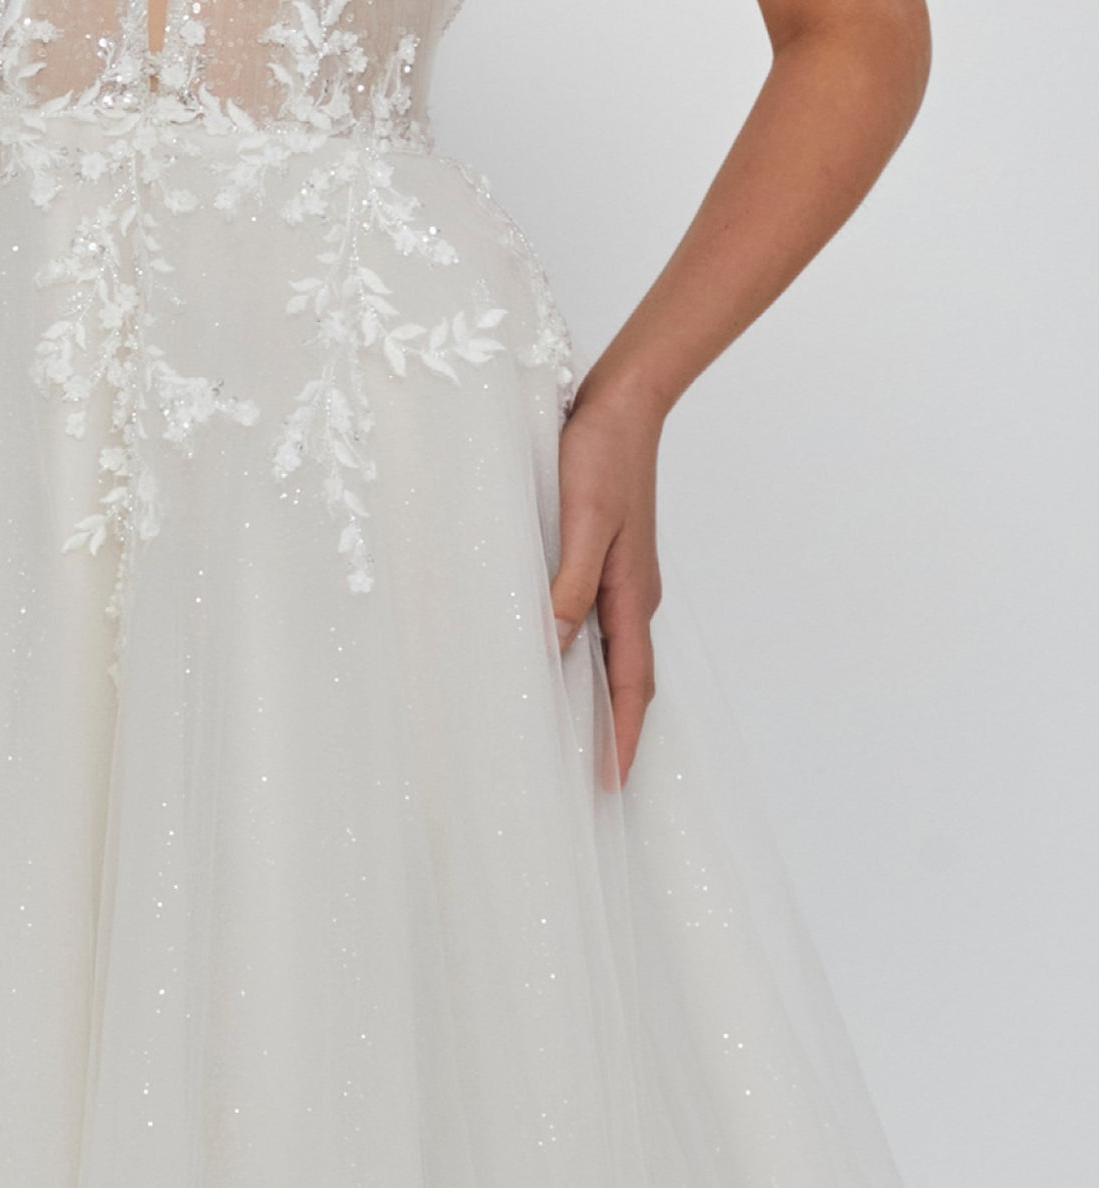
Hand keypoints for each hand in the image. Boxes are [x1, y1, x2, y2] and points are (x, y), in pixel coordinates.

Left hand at [548, 377, 665, 790]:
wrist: (624, 403)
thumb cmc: (600, 457)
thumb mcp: (582, 522)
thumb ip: (569, 585)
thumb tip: (554, 646)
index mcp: (631, 595)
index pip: (630, 684)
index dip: (623, 736)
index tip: (611, 784)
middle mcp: (633, 593)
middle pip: (628, 677)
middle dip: (615, 728)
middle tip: (591, 775)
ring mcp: (623, 574)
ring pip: (614, 649)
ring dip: (600, 693)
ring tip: (574, 729)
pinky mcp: (609, 553)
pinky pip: (601, 618)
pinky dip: (587, 650)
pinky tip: (562, 650)